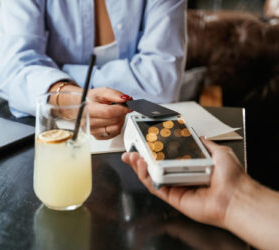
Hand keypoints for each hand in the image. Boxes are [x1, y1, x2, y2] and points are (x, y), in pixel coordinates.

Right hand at [88, 87, 131, 139]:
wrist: (81, 107)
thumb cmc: (91, 99)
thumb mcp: (101, 92)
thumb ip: (114, 94)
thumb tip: (126, 99)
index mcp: (88, 110)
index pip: (109, 112)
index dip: (122, 109)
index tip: (130, 106)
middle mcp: (89, 123)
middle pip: (114, 121)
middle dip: (122, 113)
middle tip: (121, 107)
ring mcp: (93, 131)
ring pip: (116, 128)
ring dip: (121, 120)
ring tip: (117, 113)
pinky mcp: (97, 136)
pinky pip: (115, 133)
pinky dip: (117, 126)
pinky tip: (113, 120)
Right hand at [121, 137, 246, 227]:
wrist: (236, 197)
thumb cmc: (231, 177)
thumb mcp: (218, 152)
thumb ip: (204, 144)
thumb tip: (198, 136)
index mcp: (189, 165)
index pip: (166, 156)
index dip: (154, 149)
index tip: (145, 140)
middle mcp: (180, 176)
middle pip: (154, 166)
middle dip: (141, 157)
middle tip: (132, 148)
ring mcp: (175, 187)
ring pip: (151, 176)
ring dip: (138, 165)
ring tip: (132, 155)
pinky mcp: (172, 197)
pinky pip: (155, 186)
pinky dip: (145, 176)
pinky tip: (141, 165)